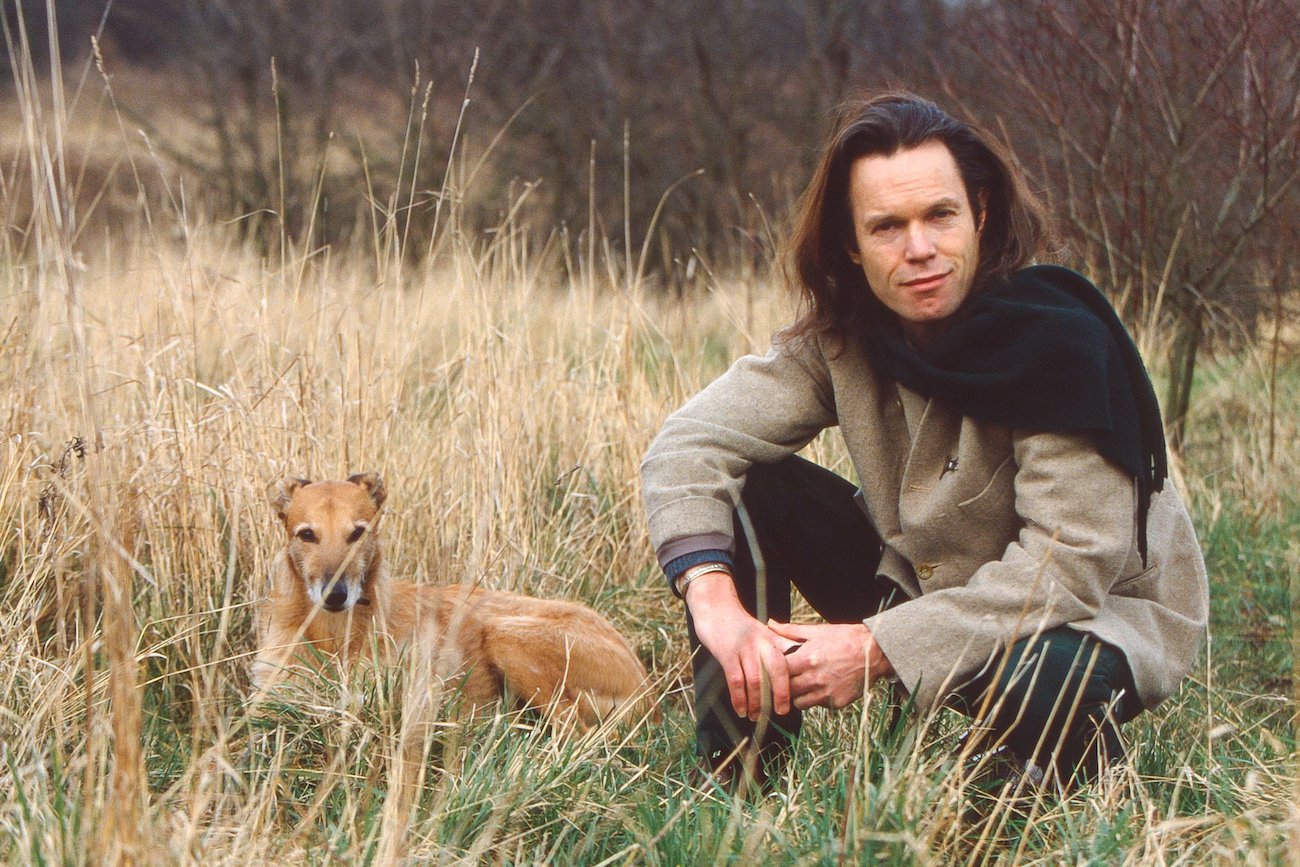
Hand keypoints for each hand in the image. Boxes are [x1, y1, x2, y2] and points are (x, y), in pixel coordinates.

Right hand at [684, 571, 800, 719]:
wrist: (714, 608)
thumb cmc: (739, 625)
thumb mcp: (762, 632)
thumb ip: (779, 646)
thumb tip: (796, 663)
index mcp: (772, 638)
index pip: (789, 661)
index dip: (794, 682)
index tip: (796, 699)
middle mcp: (761, 642)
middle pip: (778, 671)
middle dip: (781, 694)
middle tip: (780, 712)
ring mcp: (744, 648)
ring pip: (756, 680)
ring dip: (757, 703)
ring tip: (756, 716)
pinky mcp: (727, 653)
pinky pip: (736, 681)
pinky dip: (739, 699)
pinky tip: (740, 710)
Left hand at [766, 620, 893, 709]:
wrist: (875, 652)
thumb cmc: (845, 638)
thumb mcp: (817, 631)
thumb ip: (790, 631)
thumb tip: (770, 624)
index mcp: (807, 659)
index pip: (778, 672)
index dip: (773, 672)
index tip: (773, 670)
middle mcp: (815, 678)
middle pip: (786, 691)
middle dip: (783, 686)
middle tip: (787, 680)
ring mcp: (826, 693)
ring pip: (799, 703)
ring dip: (798, 695)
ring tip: (804, 684)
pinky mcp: (836, 703)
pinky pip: (818, 705)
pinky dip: (816, 698)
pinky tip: (822, 687)